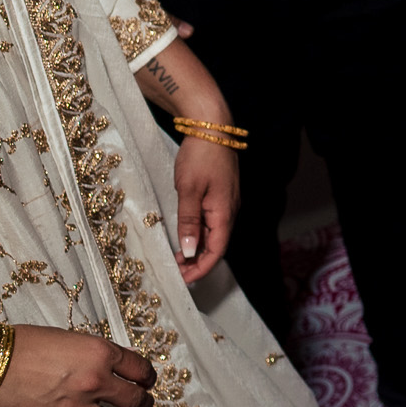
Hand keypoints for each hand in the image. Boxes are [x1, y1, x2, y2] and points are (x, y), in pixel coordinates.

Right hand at [0, 324, 155, 406]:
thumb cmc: (22, 343)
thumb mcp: (69, 338)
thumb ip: (92, 353)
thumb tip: (111, 362)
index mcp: (100, 353)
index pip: (138, 368)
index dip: (147, 376)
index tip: (148, 381)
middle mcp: (94, 382)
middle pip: (132, 399)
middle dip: (143, 404)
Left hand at [171, 136, 237, 285]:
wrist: (212, 128)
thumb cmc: (200, 157)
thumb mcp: (189, 189)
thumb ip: (189, 222)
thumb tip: (189, 251)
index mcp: (225, 212)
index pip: (217, 250)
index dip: (201, 268)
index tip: (183, 279)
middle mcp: (230, 210)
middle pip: (218, 245)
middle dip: (198, 262)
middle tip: (175, 271)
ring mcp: (226, 202)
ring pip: (215, 234)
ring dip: (197, 249)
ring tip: (177, 257)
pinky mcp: (221, 195)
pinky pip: (212, 222)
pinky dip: (199, 234)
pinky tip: (186, 235)